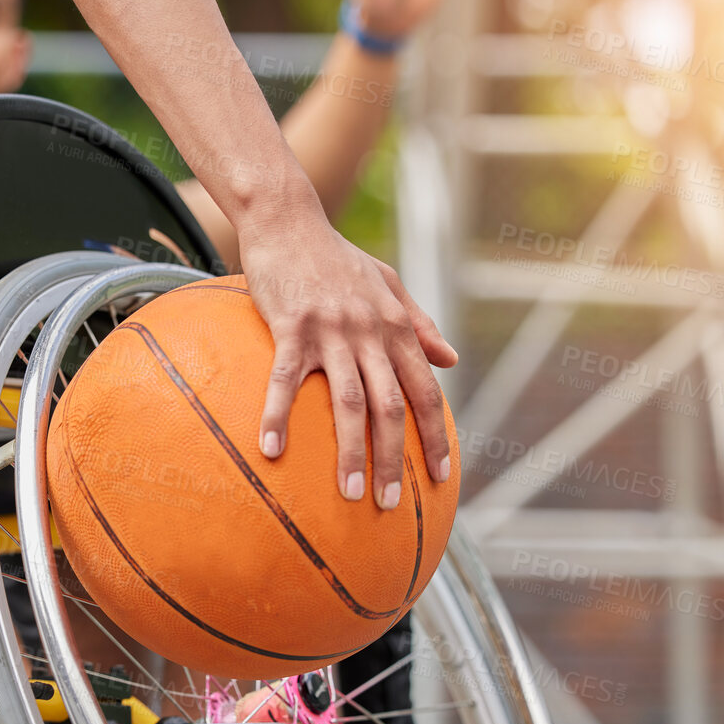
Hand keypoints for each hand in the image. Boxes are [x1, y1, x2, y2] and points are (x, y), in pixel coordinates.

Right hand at [241, 208, 456, 508]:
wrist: (288, 219)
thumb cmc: (334, 255)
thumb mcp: (387, 282)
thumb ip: (420, 323)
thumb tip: (452, 359)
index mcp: (396, 327)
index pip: (425, 392)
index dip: (435, 436)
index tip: (440, 476)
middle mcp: (371, 333)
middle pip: (392, 407)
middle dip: (395, 459)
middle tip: (390, 504)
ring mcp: (332, 331)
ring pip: (349, 402)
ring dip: (351, 452)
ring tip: (348, 493)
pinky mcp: (292, 328)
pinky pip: (285, 380)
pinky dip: (279, 416)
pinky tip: (272, 449)